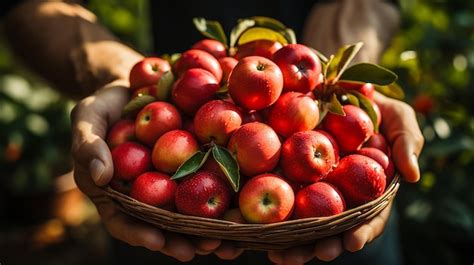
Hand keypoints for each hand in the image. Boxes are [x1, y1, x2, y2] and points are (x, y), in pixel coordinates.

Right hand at [70, 81, 225, 261]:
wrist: (135, 87)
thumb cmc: (104, 106)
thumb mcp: (88, 118)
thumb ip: (88, 146)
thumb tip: (102, 177)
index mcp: (117, 192)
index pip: (124, 221)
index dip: (140, 234)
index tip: (158, 241)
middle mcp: (146, 194)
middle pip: (163, 225)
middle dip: (181, 241)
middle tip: (198, 250)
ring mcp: (172, 182)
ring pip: (190, 212)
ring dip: (208, 230)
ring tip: (227, 243)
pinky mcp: (195, 166)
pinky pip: (210, 182)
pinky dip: (225, 198)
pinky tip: (241, 208)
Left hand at [268, 93, 423, 263]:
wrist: (335, 85)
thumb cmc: (373, 106)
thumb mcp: (397, 118)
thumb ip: (407, 143)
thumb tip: (413, 176)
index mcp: (367, 190)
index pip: (368, 218)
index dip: (361, 232)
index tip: (352, 242)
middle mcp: (339, 195)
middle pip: (330, 228)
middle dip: (320, 245)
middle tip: (312, 254)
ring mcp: (312, 186)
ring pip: (301, 221)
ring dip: (290, 241)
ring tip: (278, 255)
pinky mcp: (286, 174)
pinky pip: (277, 194)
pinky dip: (267, 214)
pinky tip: (255, 228)